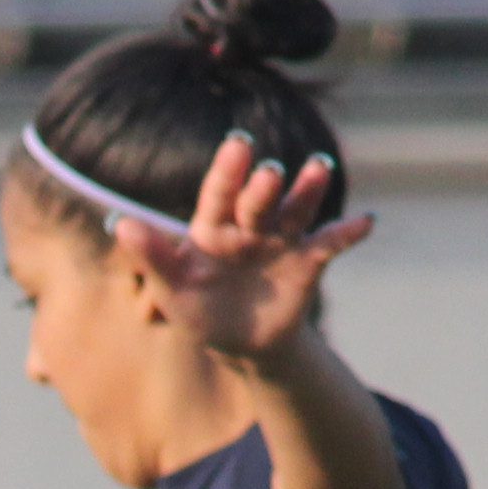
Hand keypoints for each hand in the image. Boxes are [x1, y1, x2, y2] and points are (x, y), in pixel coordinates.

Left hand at [114, 135, 374, 374]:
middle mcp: (249, 227)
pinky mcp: (307, 262)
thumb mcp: (171, 289)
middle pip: (258, 201)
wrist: (239, 344)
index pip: (219, 195)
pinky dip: (348, 232)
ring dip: (308, 190)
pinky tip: (367, 220)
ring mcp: (280, 241)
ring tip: (319, 166)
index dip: (227, 172)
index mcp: (213, 228)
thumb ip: (151, 256)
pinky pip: (329, 244)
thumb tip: (120, 223)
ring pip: (295, 211)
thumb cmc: (198, 310)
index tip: (237, 144)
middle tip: (269, 174)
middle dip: (263, 188)